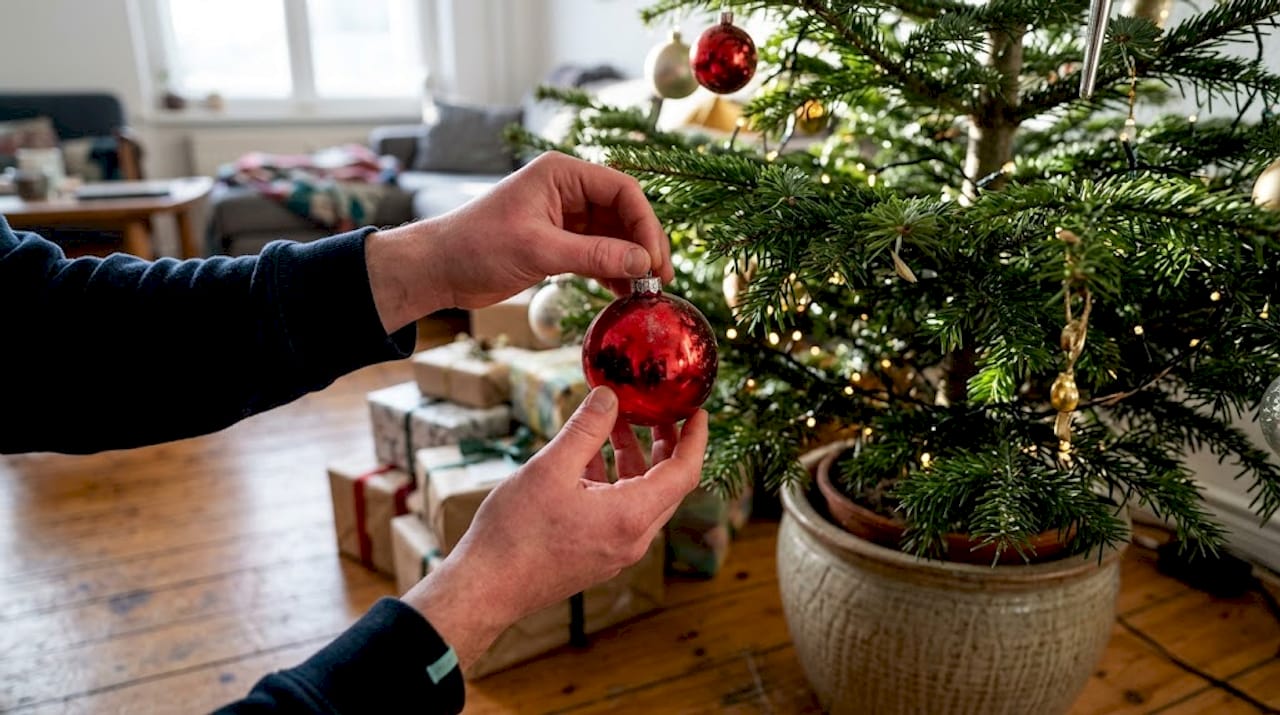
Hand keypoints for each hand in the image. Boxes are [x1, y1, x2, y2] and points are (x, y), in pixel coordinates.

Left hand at [366, 152, 674, 332]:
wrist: (438, 269)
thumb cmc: (477, 246)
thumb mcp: (538, 250)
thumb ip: (593, 254)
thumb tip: (643, 262)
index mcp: (562, 174)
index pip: (622, 190)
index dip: (645, 224)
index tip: (654, 261)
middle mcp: (569, 190)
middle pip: (625, 213)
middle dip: (643, 245)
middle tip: (659, 280)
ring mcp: (566, 217)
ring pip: (615, 235)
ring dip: (631, 262)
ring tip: (645, 292)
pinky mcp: (560, 242)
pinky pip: (599, 253)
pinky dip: (613, 271)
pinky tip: (625, 294)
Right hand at [400, 387, 707, 667]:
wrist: (485, 589)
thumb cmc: (515, 533)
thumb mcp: (550, 468)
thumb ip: (585, 429)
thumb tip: (610, 396)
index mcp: (630, 517)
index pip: (684, 473)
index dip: (695, 438)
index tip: (698, 410)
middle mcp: (631, 538)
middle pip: (666, 484)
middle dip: (664, 443)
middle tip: (655, 409)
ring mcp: (615, 550)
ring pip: (639, 496)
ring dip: (632, 459)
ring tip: (612, 423)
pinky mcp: (597, 554)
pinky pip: (618, 511)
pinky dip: (611, 480)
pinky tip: (585, 457)